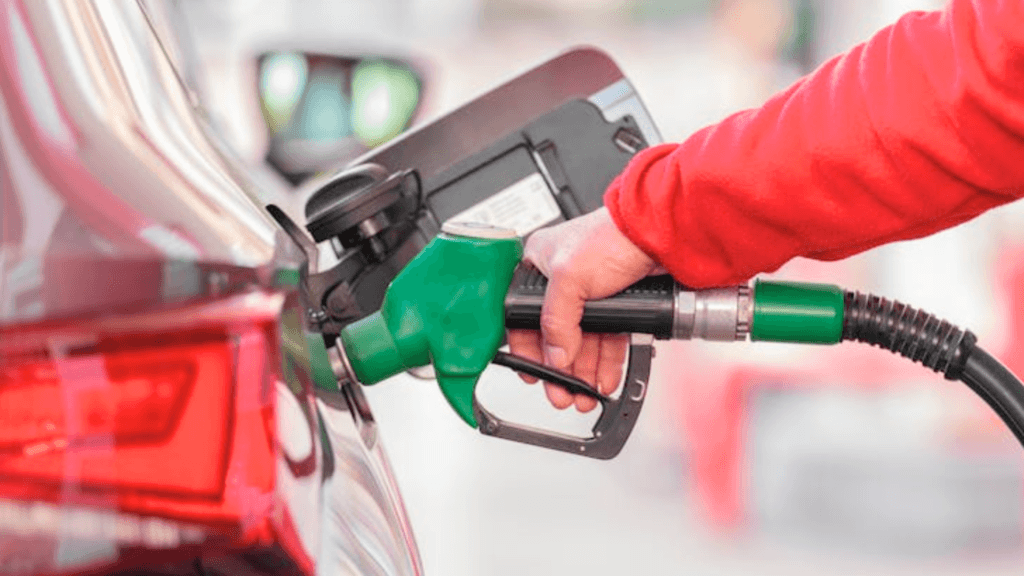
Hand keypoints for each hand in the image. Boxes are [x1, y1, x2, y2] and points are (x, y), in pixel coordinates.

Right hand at [507, 207, 657, 410]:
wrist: (662, 234)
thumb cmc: (612, 235)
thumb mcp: (569, 278)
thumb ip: (556, 321)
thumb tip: (555, 356)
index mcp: (538, 265)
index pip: (522, 317)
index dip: (526, 349)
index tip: (532, 374)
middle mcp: (562, 281)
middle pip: (555, 336)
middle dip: (560, 369)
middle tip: (562, 393)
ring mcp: (591, 293)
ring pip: (583, 342)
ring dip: (582, 371)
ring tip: (583, 394)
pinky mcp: (617, 303)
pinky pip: (607, 340)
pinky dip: (605, 361)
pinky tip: (603, 378)